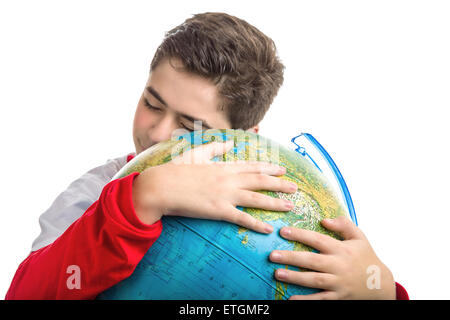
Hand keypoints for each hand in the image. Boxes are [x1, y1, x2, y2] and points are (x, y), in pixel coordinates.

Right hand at [132, 140, 297, 232]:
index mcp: (223, 166)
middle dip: (279, 183)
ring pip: (256, 198)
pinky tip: (269, 229)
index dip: (269, 168)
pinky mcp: (218, 210)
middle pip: (260, 180)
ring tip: (290, 205)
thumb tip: (230, 141)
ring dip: (275, 202)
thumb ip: (215, 147)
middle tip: (295, 187)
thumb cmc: (177, 170)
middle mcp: (228, 179)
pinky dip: (256, 223)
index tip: (283, 169)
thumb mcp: (197, 153)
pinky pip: (242, 218)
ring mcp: (225, 194)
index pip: (252, 166)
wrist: (162, 186)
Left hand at [269, 216, 396, 298]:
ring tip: (277, 273)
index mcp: (341, 249)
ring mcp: (338, 283)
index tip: (283, 231)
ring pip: (314, 280)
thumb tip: (324, 220)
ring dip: (295, 277)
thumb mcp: (359, 237)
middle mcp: (339, 266)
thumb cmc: (366, 257)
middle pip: (312, 261)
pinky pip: (320, 299)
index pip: (318, 240)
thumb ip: (343, 224)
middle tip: (272, 255)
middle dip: (291, 258)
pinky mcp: (338, 297)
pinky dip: (306, 300)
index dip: (300, 234)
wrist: (381, 284)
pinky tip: (290, 299)